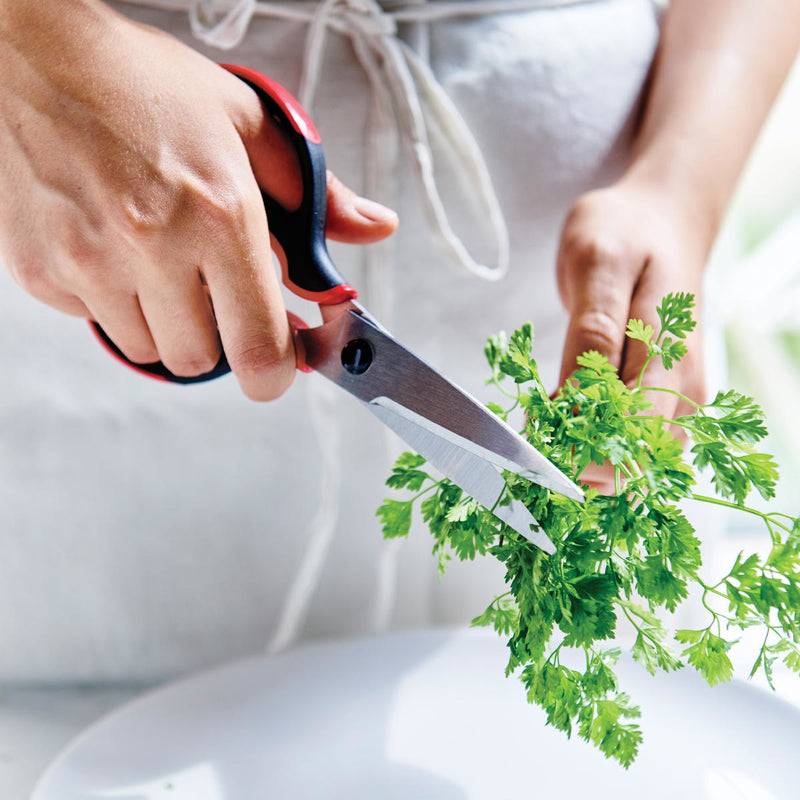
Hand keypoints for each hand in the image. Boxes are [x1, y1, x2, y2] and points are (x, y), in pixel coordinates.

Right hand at [0, 1, 396, 399]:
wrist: (34, 51)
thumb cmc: (146, 85)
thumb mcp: (249, 125)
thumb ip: (316, 193)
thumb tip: (373, 227)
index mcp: (221, 215)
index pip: (259, 347)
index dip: (275, 374)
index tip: (279, 367)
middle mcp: (154, 246)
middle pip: (199, 362)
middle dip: (216, 339)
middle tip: (210, 290)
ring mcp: (90, 262)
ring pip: (145, 348)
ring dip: (162, 321)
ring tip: (156, 258)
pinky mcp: (39, 269)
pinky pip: (91, 321)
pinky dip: (109, 300)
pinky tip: (110, 246)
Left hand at [556, 178, 708, 490]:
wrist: (661, 221)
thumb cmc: (628, 234)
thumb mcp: (599, 266)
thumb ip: (593, 334)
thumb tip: (576, 400)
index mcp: (670, 359)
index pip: (631, 440)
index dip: (577, 459)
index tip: (530, 446)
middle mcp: (682, 391)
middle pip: (631, 464)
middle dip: (572, 461)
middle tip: (528, 431)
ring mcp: (676, 400)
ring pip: (629, 462)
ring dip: (579, 453)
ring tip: (543, 416)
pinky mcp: (664, 401)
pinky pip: (629, 442)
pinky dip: (589, 440)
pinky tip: (562, 413)